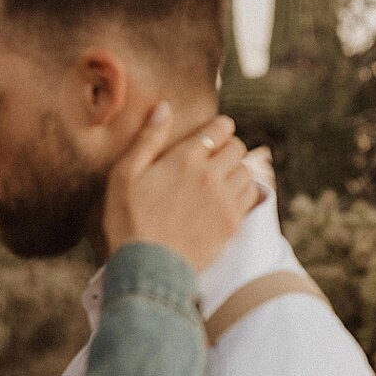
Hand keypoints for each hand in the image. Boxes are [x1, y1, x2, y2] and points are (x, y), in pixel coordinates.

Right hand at [102, 102, 258, 271]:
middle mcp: (210, 174)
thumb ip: (148, 138)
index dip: (218, 129)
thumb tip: (165, 107)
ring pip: (247, 171)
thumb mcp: (124, 175)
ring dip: (236, 171)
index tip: (211, 137)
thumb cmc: (128, 220)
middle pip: (237, 148)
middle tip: (213, 160)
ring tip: (220, 181)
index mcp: (184, 158)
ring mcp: (224, 199)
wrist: (147, 267)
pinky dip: (244, 193)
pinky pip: (251, 196)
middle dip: (227, 149)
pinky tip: (227, 200)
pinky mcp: (232, 223)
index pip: (220, 128)